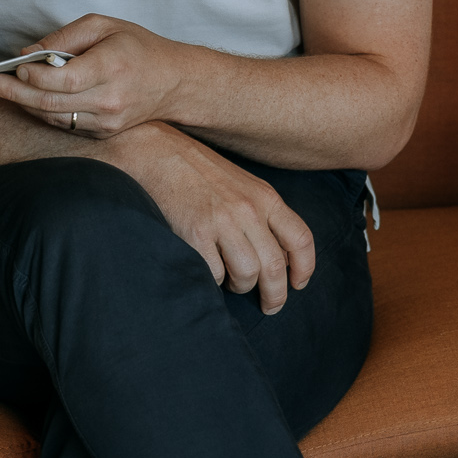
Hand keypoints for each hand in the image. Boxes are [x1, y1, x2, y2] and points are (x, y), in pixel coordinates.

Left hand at [0, 16, 190, 138]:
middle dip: (15, 92)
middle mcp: (110, 100)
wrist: (174, 82)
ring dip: (23, 103)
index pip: (66, 80)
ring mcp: (107, 122)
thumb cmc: (138, 47)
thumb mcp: (104, 26)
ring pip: (54, 117)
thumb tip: (29, 54)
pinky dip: (42, 111)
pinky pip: (65, 125)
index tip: (14, 67)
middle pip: (53, 103)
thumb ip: (65, 38)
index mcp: (113, 68)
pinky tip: (25, 98)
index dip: (36, 76)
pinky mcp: (103, 134)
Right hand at [98, 124, 315, 312]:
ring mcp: (222, 221)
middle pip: (275, 266)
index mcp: (265, 196)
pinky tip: (205, 268)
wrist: (153, 151)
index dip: (304, 269)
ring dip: (240, 286)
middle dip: (275, 295)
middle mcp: (248, 209)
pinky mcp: (194, 233)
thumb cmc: (197, 171)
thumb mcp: (241, 184)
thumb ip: (262, 214)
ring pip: (247, 275)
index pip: (300, 239)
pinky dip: (212, 279)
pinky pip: (214, 274)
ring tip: (229, 280)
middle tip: (269, 306)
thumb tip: (280, 256)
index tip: (298, 285)